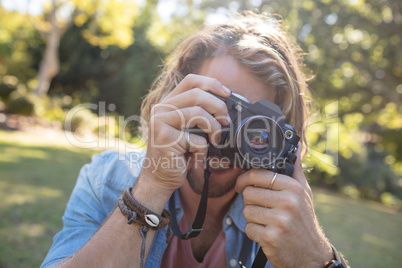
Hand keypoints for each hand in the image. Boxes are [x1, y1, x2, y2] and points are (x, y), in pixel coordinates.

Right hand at [140, 74, 230, 192]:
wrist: (159, 178)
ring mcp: (160, 122)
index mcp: (168, 103)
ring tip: (215, 140)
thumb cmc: (178, 154)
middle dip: (218, 106)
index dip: (212, 83)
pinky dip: (203, 150)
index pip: (190, 81)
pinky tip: (197, 155)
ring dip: (214, 128)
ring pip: (197, 113)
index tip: (227, 93)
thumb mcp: (188, 130)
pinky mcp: (164, 138)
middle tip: (226, 121)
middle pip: (197, 94)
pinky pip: (196, 139)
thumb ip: (198, 115)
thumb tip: (225, 106)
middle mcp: (161, 109)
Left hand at [235, 144, 332, 267]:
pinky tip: (267, 233)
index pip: (258, 175)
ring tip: (267, 221)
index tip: (241, 184)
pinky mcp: (271, 238)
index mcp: (293, 188)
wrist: (312, 254)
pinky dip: (254, 232)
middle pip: (248, 193)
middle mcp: (288, 202)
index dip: (244, 179)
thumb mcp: (304, 193)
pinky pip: (249, 228)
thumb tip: (297, 145)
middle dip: (251, 201)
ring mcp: (279, 221)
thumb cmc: (304, 220)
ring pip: (246, 211)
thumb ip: (295, 170)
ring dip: (252, 217)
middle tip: (261, 207)